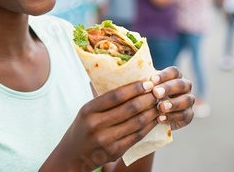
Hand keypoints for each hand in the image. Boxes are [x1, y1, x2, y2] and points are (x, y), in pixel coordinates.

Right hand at [43, 80, 159, 170]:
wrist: (73, 156)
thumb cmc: (83, 128)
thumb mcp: (87, 110)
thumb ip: (103, 98)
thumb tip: (123, 77)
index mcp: (89, 110)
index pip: (116, 95)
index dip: (134, 88)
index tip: (148, 82)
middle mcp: (96, 124)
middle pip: (129, 108)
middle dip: (147, 99)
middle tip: (158, 92)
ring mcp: (106, 140)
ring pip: (136, 122)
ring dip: (151, 112)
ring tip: (160, 104)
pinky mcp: (115, 151)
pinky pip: (137, 136)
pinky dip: (149, 127)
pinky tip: (155, 119)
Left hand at [150, 67, 193, 130]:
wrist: (154, 115)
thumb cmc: (150, 96)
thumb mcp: (147, 88)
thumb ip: (146, 83)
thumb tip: (140, 79)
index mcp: (175, 77)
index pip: (173, 72)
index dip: (164, 75)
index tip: (153, 80)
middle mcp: (185, 87)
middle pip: (181, 84)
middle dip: (168, 88)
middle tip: (156, 93)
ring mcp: (188, 101)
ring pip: (186, 100)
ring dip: (174, 103)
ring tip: (161, 107)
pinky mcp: (189, 115)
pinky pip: (185, 115)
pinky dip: (173, 116)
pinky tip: (161, 118)